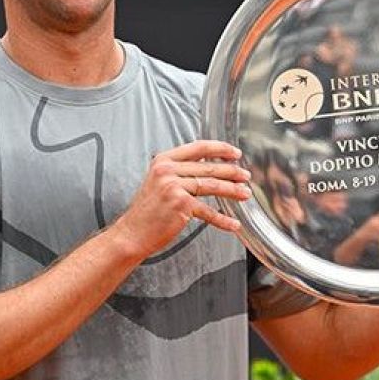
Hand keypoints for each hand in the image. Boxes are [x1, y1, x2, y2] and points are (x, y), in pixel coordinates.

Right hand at [109, 140, 250, 257]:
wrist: (133, 232)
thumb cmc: (147, 211)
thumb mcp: (159, 182)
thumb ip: (179, 171)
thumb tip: (209, 167)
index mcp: (163, 160)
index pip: (198, 147)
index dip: (220, 148)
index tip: (235, 153)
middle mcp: (167, 170)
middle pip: (209, 167)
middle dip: (232, 172)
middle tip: (245, 176)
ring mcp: (174, 186)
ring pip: (212, 186)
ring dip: (233, 190)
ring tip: (245, 194)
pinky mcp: (181, 204)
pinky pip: (209, 211)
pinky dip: (223, 219)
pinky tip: (233, 224)